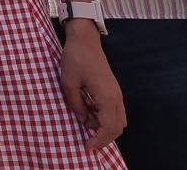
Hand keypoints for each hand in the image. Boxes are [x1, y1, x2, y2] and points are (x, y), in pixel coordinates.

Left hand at [59, 22, 126, 151]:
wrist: (85, 40)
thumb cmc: (76, 58)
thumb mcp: (69, 83)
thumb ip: (76, 104)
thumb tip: (82, 119)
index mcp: (107, 98)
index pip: (109, 128)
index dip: (99, 140)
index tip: (87, 146)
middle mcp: (116, 98)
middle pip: (117, 127)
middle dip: (103, 137)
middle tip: (86, 140)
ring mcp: (116, 93)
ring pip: (117, 120)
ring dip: (103, 126)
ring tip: (84, 122)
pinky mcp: (112, 89)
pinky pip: (113, 110)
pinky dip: (103, 117)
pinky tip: (88, 112)